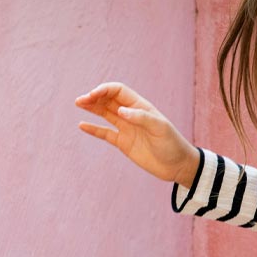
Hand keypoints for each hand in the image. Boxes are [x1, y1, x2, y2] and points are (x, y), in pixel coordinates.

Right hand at [74, 82, 201, 183]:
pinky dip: (93, 129)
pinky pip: (105, 133)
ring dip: (92, 107)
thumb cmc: (172, 144)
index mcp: (141, 107)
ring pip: (105, 113)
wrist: (178, 165)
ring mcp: (127, 128)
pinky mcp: (123, 143)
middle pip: (109, 100)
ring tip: (78, 103)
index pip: (118, 91)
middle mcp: (131, 115)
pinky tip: (82, 125)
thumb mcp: (161, 129)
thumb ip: (142, 118)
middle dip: (94, 97)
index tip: (92, 96)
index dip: (104, 90)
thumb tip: (120, 110)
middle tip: (80, 100)